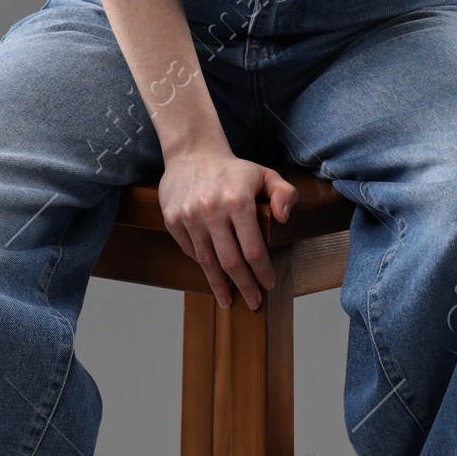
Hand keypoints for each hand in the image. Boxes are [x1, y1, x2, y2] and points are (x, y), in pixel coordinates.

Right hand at [158, 146, 297, 308]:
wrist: (192, 152)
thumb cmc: (233, 170)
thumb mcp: (265, 175)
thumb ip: (284, 194)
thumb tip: (283, 219)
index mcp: (238, 200)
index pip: (253, 249)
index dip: (262, 272)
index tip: (268, 285)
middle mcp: (212, 210)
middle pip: (230, 262)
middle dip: (244, 286)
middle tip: (253, 303)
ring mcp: (189, 216)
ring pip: (207, 262)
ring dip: (219, 285)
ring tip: (229, 300)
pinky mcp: (172, 220)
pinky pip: (190, 251)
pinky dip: (202, 265)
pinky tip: (212, 274)